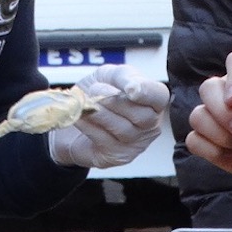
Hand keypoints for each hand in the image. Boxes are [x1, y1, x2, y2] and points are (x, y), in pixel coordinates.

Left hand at [47, 64, 169, 168]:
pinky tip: (79, 116)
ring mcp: (136, 144)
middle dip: (115, 102)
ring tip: (84, 103)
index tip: (130, 89)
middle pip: (142, 116)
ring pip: (123, 129)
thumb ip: (123, 77)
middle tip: (94, 90)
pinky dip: (89, 126)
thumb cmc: (97, 92)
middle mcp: (150, 124)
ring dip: (100, 114)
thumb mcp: (109, 76)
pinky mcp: (117, 156)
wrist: (71, 114)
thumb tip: (134, 88)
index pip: (159, 97)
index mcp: (152, 100)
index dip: (147, 93)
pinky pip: (105, 140)